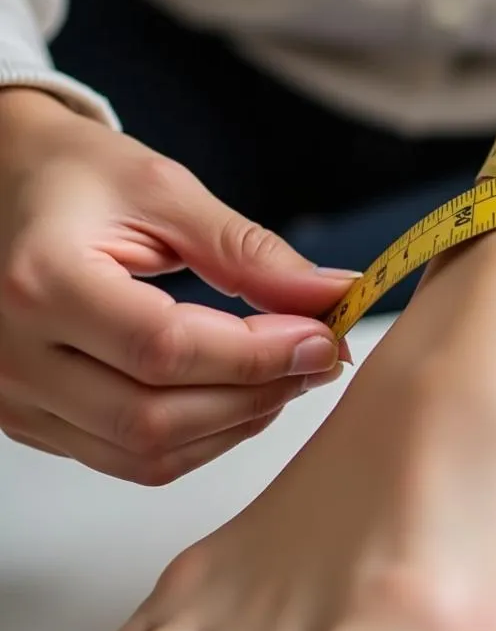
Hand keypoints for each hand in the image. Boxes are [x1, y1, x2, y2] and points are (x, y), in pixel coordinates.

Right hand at [0, 90, 355, 483]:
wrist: (4, 180)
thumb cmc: (72, 174)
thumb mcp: (164, 191)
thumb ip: (248, 252)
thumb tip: (329, 295)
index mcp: (41, 281)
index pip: (164, 349)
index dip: (256, 354)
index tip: (320, 336)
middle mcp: (13, 354)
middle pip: (154, 417)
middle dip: (256, 394)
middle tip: (316, 359)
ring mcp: (14, 397)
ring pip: (143, 453)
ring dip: (233, 424)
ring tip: (284, 375)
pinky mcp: (30, 418)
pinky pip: (124, 456)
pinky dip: (196, 437)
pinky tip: (236, 395)